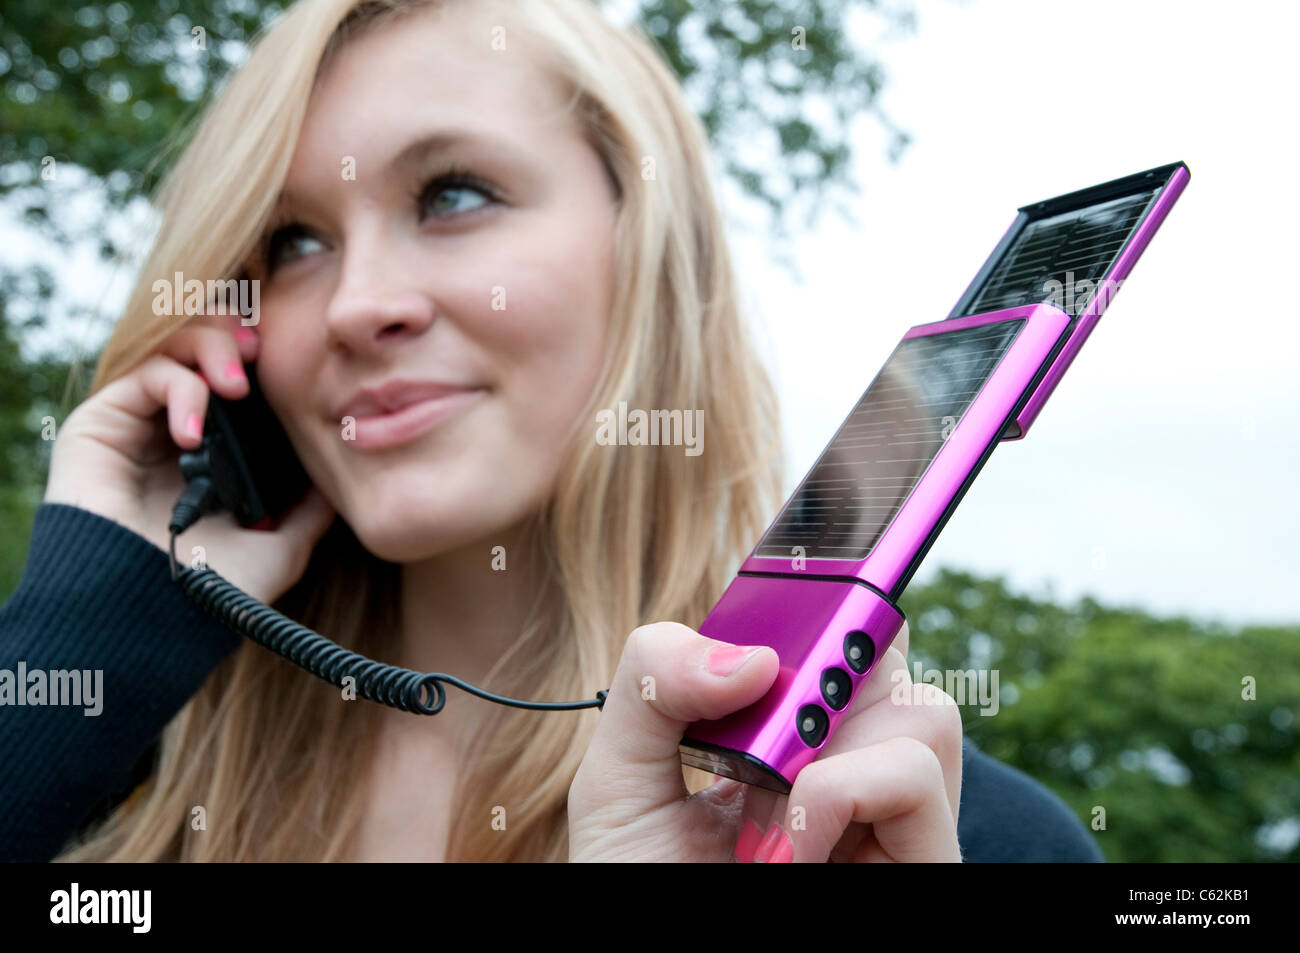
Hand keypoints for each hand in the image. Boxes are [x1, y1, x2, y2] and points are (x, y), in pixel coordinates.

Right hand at [44, 315, 335, 603]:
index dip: (258, 357)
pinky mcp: (100, 426)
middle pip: (200, 349)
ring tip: (236, 383)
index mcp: (214, 451)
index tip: (288, 356)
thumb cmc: (213, 590)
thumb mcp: (281, 545)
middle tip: (259, 350)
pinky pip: (142, 377)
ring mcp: (137, 426)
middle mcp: (173, 430)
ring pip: (170, 350)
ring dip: (209, 350)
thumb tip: (343, 476)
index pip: (235, 379)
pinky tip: (194, 430)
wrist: (153, 618)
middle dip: (231, 336)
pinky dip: (177, 389)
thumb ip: (311, 509)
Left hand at [567, 619, 962, 861]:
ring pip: (924, 708)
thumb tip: (753, 655)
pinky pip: (917, 775)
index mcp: (782, 733)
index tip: (813, 539)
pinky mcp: (920, 863)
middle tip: (763, 717)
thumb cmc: (642, 885)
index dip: (833, 585)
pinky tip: (790, 845)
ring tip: (768, 805)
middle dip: (831, 655)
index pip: (833, 633)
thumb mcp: (617, 777)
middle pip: (889, 655)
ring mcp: (887, 817)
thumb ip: (655, 683)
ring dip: (830, 739)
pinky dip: (843, 790)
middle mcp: (844, 765)